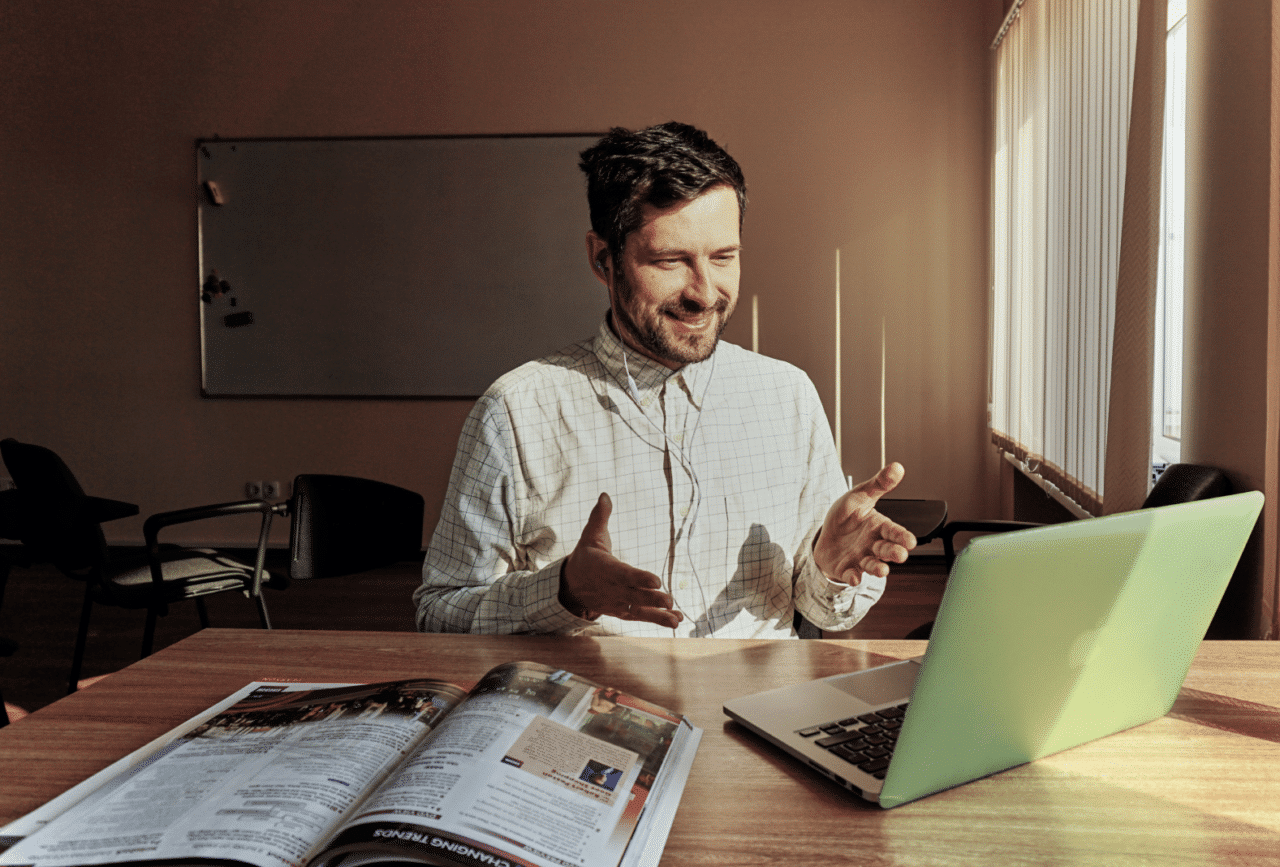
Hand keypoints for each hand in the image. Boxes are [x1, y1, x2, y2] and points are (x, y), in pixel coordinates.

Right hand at [560, 493, 682, 627]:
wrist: (570, 587)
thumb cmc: (586, 558)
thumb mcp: (589, 536)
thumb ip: (600, 517)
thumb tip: (605, 495)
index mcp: (605, 569)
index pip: (624, 574)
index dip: (640, 578)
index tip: (656, 580)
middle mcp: (612, 588)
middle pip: (634, 595)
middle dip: (652, 599)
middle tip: (669, 600)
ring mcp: (617, 602)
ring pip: (639, 610)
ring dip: (658, 615)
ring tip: (676, 619)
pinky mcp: (622, 611)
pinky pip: (640, 617)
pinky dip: (657, 619)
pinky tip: (675, 619)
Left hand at [813, 462, 916, 584]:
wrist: (825, 536)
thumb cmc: (846, 517)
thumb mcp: (859, 496)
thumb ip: (878, 485)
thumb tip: (897, 467)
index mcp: (879, 527)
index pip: (894, 531)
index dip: (902, 537)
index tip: (910, 541)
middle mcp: (874, 544)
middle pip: (887, 551)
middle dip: (894, 553)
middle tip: (900, 555)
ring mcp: (861, 558)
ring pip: (873, 565)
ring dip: (878, 569)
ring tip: (882, 570)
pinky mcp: (847, 569)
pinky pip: (852, 575)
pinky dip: (853, 577)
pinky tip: (854, 577)